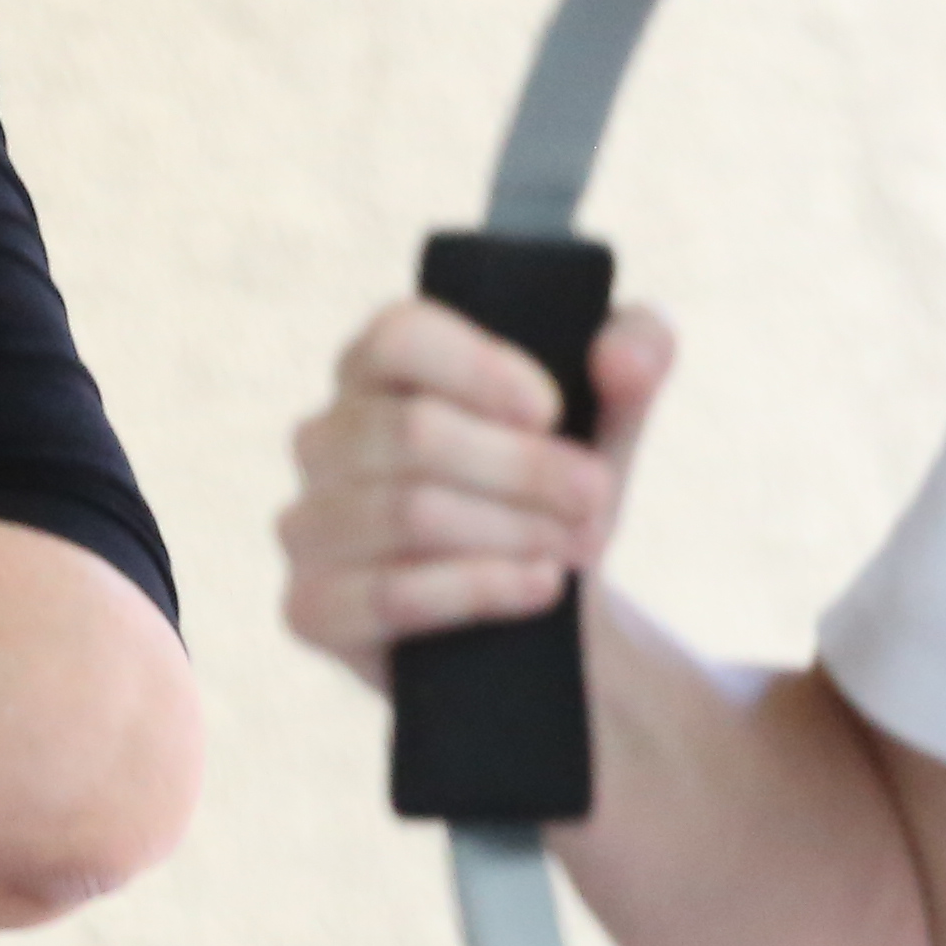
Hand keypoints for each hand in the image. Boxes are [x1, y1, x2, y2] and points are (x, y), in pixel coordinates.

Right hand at [275, 295, 676, 691]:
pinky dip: (481, 590)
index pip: (399, 337)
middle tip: (596, 497)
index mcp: (376, 367)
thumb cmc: (556, 490)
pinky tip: (540, 587)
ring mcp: (307, 524)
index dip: (480, 370)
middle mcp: (324, 437)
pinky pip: (390, 595)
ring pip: (409, 512)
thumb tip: (621, 358)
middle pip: (414, 432)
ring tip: (577, 546)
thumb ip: (637, 354)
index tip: (553, 410)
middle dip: (524, 469)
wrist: (541, 608)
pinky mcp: (311, 608)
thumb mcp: (611, 415)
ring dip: (513, 530)